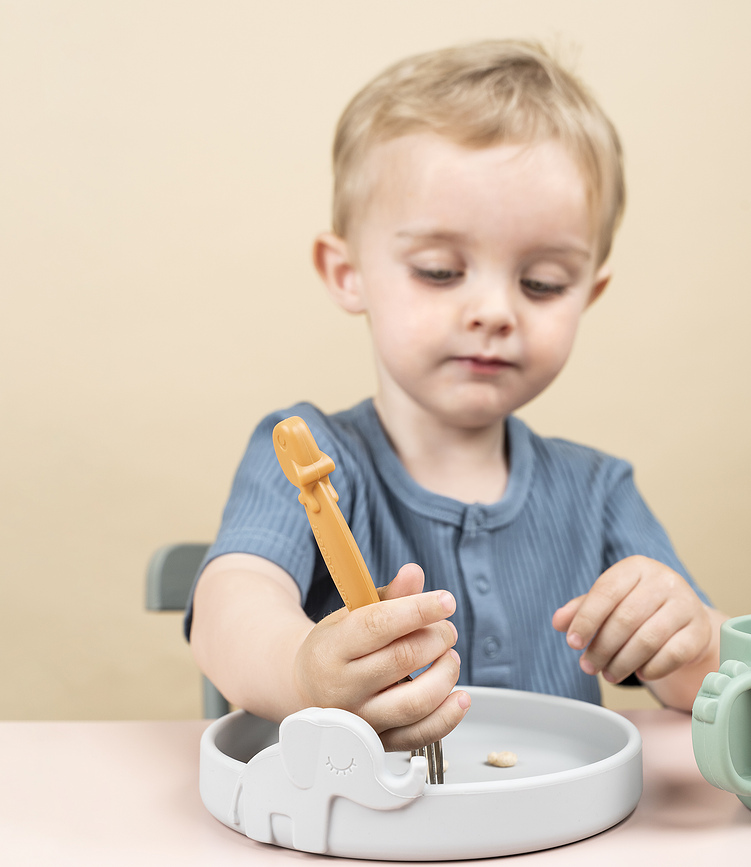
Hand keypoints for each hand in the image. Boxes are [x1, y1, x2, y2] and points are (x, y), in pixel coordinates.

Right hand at [293, 563, 469, 750]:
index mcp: (333, 647)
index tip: (445, 601)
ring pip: (415, 702)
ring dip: (445, 674)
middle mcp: (343, 687)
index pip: (379, 625)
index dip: (418, 609)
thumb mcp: (352, 613)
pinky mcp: (378, 742)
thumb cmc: (335, 648)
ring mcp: (361, 719)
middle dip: (437, 638)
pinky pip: (420, 735)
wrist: (307, 688)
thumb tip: (414, 573)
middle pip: (402, 659)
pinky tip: (459, 696)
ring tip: (448, 657)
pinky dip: (448, 716)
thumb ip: (388, 595)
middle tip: (445, 630)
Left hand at [552, 555, 712, 685]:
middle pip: (626, 619)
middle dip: (602, 648)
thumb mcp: (608, 600)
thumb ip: (581, 609)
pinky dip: (651, 668)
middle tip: (588, 666)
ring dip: (622, 663)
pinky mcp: (699, 631)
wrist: (682, 616)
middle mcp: (664, 581)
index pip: (606, 592)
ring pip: (648, 640)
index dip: (586, 619)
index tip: (572, 643)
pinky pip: (672, 655)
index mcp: (636, 567)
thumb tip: (559, 622)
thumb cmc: (638, 605)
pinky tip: (639, 673)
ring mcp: (685, 605)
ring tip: (608, 674)